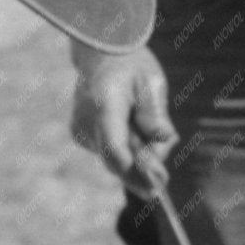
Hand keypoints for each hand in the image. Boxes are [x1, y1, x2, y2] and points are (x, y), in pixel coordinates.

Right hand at [68, 41, 176, 184]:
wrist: (102, 56)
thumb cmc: (132, 68)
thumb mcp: (151, 82)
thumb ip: (155, 112)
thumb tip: (164, 138)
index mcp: (105, 102)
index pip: (113, 141)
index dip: (131, 167)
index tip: (152, 188)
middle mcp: (86, 120)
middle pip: (115, 159)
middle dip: (142, 173)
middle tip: (162, 187)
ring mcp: (80, 130)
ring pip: (113, 160)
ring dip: (137, 161)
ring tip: (155, 146)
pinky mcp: (80, 137)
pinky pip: (108, 153)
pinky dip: (126, 153)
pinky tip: (136, 138)